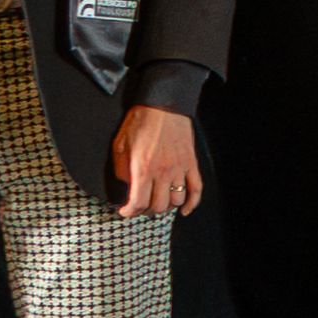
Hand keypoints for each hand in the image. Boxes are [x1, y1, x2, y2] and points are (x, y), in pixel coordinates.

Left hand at [112, 104, 205, 219]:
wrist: (162, 105)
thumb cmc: (139, 123)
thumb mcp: (120, 147)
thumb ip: (122, 171)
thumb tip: (127, 187)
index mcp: (142, 169)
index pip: (138, 203)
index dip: (129, 212)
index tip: (125, 211)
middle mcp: (163, 172)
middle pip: (158, 206)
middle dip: (146, 211)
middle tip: (139, 207)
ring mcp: (179, 169)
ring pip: (176, 200)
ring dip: (165, 206)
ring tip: (157, 202)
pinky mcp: (191, 163)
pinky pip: (196, 189)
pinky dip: (192, 203)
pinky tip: (184, 209)